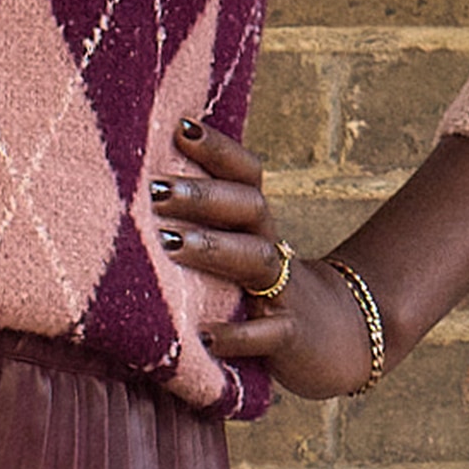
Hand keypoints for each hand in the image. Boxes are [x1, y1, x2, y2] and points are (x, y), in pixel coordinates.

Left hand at [151, 118, 376, 399]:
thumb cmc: (263, 288)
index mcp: (257, 222)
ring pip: (256, 258)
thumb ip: (203, 222)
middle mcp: (272, 246)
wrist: (335, 341)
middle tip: (155, 189)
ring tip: (168, 244)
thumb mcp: (239, 249)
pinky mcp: (291, 336)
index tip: (180, 127)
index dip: (219, 148)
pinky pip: (267, 333)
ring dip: (213, 248)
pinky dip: (237, 334)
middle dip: (202, 195)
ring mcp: (285, 291)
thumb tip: (133, 189)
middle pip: (248, 206)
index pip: (245, 173)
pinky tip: (203, 336)